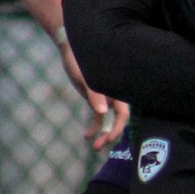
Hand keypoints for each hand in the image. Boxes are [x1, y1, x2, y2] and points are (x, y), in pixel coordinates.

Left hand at [58, 34, 129, 149]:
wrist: (71, 46)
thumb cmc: (80, 58)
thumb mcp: (84, 77)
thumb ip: (94, 94)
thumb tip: (103, 113)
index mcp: (116, 88)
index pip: (123, 113)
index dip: (118, 127)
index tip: (109, 138)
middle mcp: (113, 93)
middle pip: (117, 119)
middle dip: (110, 134)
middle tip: (99, 147)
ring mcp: (104, 96)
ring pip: (107, 119)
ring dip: (102, 133)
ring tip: (95, 147)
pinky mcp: (94, 97)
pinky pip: (97, 115)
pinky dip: (94, 126)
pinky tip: (86, 136)